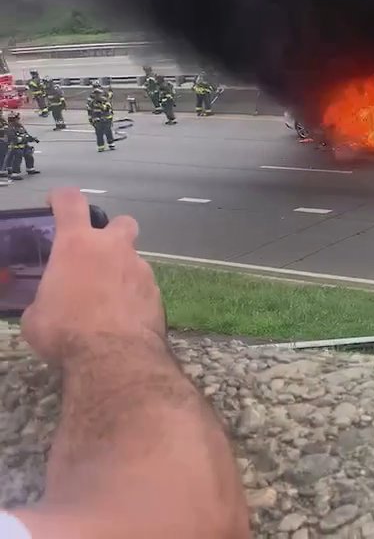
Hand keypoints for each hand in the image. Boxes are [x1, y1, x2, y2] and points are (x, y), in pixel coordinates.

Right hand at [22, 188, 165, 364]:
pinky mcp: (157, 293)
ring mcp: (140, 269)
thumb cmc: (65, 330)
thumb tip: (48, 306)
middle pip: (121, 222)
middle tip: (97, 255)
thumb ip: (45, 299)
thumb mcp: (36, 315)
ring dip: (121, 271)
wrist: (113, 355)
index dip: (62, 198)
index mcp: (77, 244)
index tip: (56, 202)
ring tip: (106, 300)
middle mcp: (114, 249)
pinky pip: (143, 287)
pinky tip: (123, 317)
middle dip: (111, 233)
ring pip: (134, 259)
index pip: (71, 202)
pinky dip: (133, 296)